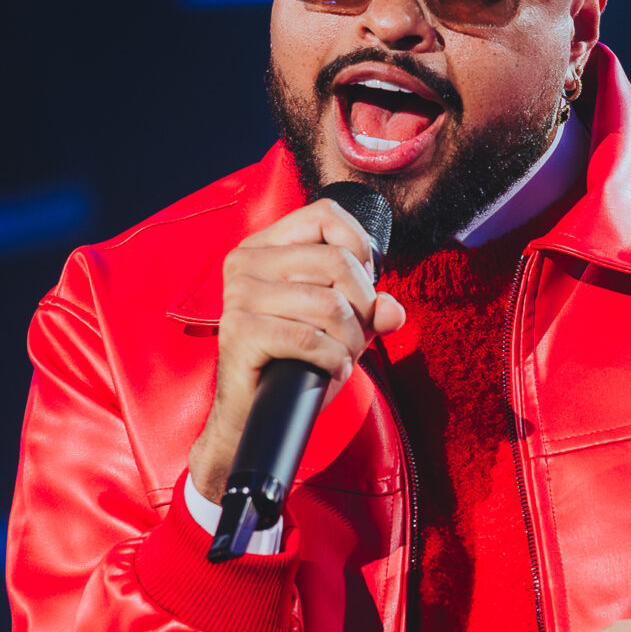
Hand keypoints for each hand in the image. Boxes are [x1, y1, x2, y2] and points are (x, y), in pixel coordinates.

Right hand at [187, 197, 405, 496]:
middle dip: (362, 306)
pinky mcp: (241, 332)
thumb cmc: (293, 361)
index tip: (363, 286)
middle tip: (356, 335)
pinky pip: (312, 339)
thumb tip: (391, 310)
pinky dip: (333, 360)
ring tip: (340, 356)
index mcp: (265, 246)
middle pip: (337, 261)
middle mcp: (246, 262)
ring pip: (330, 304)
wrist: (255, 415)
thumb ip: (369, 309)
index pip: (325, 215)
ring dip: (350, 340)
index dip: (361, 249)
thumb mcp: (339, 326)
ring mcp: (239, 296)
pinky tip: (328, 370)